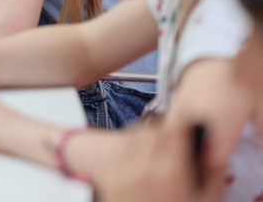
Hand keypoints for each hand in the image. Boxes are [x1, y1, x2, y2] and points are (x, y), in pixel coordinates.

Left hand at [96, 124, 227, 201]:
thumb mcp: (204, 200)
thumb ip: (211, 175)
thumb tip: (209, 152)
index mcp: (172, 173)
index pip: (176, 131)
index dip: (184, 128)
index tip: (187, 131)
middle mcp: (145, 168)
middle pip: (154, 130)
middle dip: (165, 133)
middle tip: (172, 144)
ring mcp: (124, 171)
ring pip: (135, 135)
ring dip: (147, 137)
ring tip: (157, 153)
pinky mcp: (111, 177)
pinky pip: (122, 148)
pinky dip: (132, 147)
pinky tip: (140, 162)